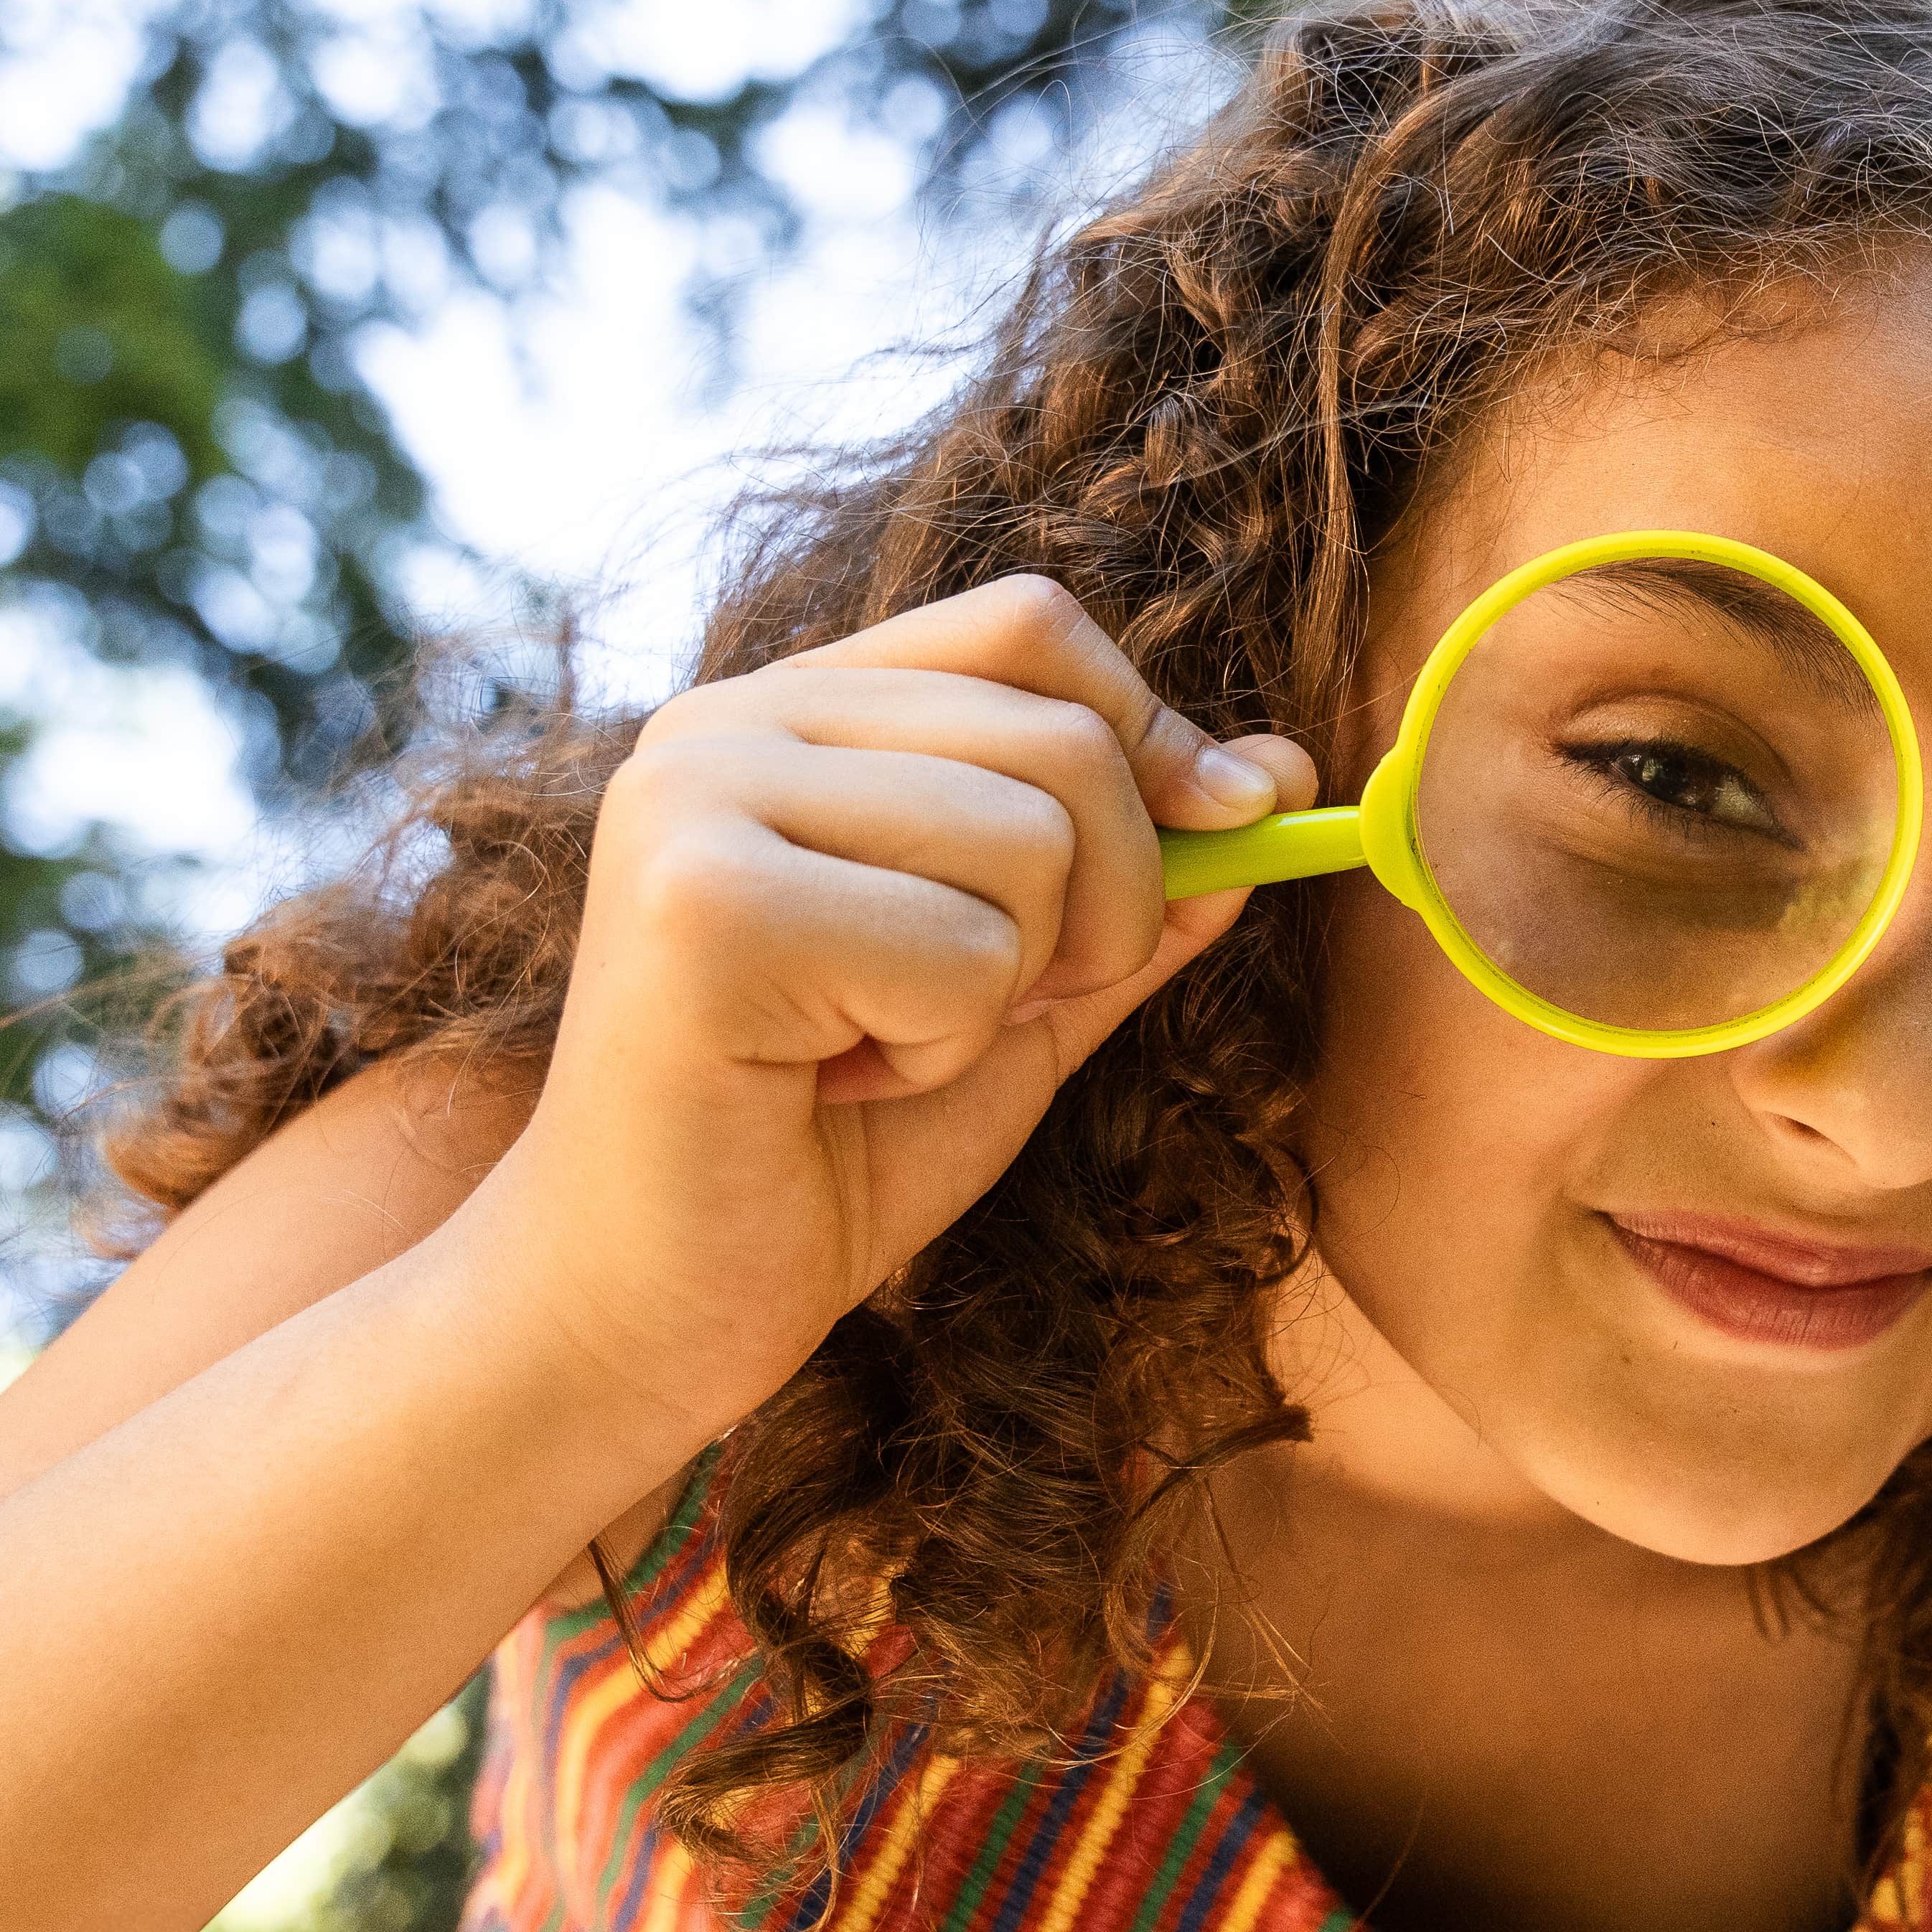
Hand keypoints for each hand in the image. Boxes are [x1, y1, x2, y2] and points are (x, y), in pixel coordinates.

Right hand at [451, 575, 1317, 1433]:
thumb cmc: (826, 1153)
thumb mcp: (1023, 997)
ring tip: (876, 1048)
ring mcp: (696, 800)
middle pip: (1061, 734)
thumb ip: (1137, 890)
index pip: (1028, 625)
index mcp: (789, 713)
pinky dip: (939, 1051)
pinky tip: (828, 1086)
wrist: (650, 1306)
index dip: (1155, 728)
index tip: (1228, 824)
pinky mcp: (699, 907)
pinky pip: (961, 949)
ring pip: (1031, 841)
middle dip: (1100, 905)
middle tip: (975, 1011)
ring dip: (1006, 991)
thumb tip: (1281, 776)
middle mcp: (725, 725)